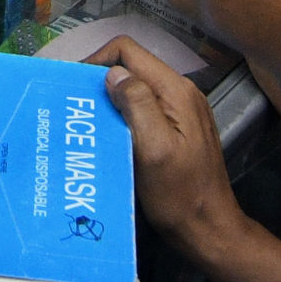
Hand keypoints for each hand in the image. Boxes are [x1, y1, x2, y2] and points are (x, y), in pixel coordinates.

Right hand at [93, 38, 238, 250]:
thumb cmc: (179, 195)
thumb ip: (137, 105)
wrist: (208, 229)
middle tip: (72, 108)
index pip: (128, 52)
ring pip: (135, 91)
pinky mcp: (176, 130)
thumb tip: (113, 74)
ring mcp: (180, 112)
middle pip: (131, 69)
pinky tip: (106, 138)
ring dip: (108, 102)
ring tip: (84, 124)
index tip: (73, 87)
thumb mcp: (154, 149)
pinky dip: (121, 118)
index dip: (97, 61)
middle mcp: (180, 94)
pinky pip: (143, 111)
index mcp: (175, 91)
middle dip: (100, 83)